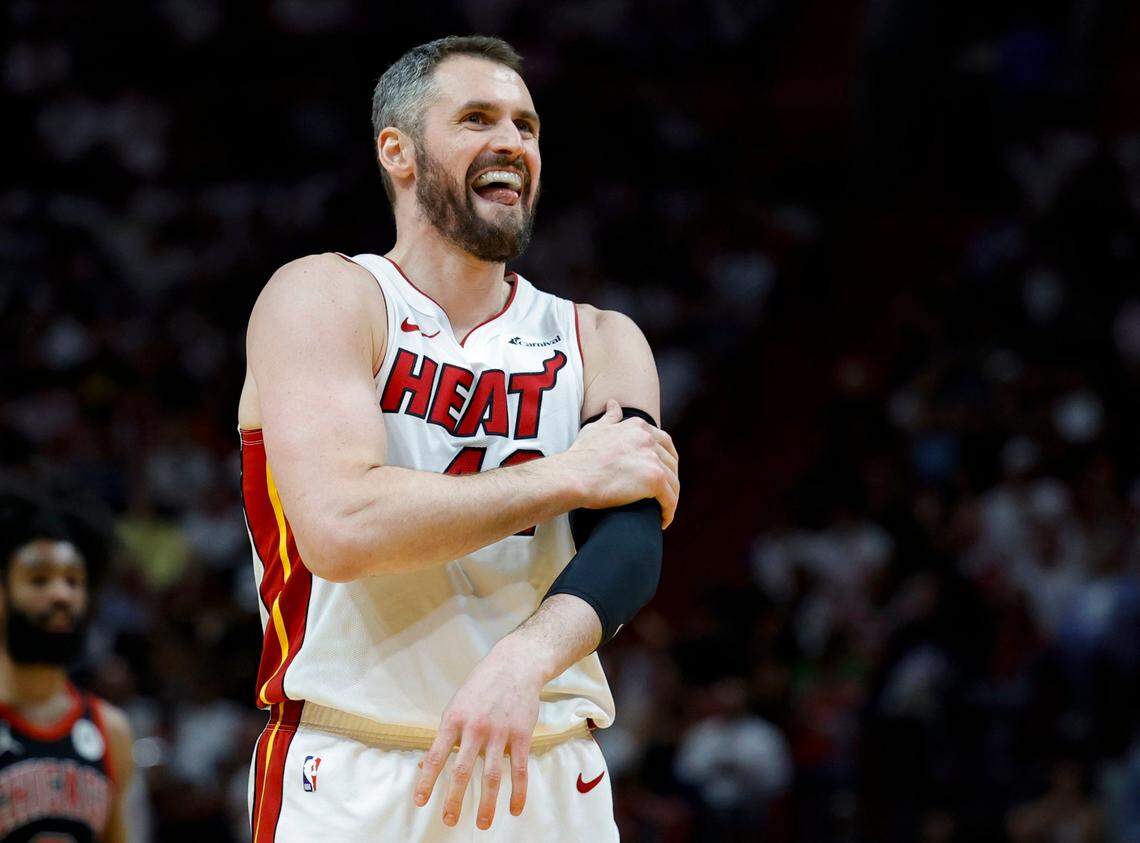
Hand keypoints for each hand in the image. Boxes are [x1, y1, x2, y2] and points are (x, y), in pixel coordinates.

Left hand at [414, 641, 542, 828]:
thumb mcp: (457, 703)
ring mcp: (500, 733)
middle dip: (455, 799)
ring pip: (492, 775)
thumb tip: (427, 764)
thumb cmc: (482, 685)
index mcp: (455, 719)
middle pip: (463, 770)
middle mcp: (475, 728)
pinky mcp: (521, 736)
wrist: (515, 665)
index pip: (437, 755)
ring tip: (483, 823)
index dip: (427, 780)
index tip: (420, 801)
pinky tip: (515, 809)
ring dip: (487, 803)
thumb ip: (446, 733)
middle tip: (449, 819)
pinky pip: (519, 769)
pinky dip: (518, 792)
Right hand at [562, 399, 679, 527]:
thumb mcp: (595, 429)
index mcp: (638, 427)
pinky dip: (669, 511)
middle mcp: (648, 439)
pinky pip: (670, 499)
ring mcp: (653, 458)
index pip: (664, 442)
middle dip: (671, 479)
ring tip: (662, 511)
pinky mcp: (654, 479)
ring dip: (670, 498)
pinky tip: (662, 521)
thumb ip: (610, 417)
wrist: (573, 476)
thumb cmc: (580, 456)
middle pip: (672, 462)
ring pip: (673, 482)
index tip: (661, 472)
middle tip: (663, 495)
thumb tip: (614, 404)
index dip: (665, 459)